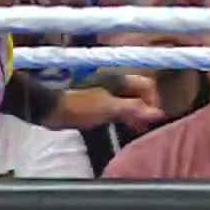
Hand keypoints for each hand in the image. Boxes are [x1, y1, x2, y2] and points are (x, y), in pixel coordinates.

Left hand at [51, 75, 165, 129]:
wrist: (50, 108)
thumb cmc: (79, 106)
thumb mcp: (108, 108)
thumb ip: (133, 108)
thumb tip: (159, 113)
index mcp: (120, 80)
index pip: (147, 86)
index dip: (153, 101)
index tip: (151, 119)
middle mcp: (116, 83)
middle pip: (140, 93)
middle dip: (146, 109)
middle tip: (144, 127)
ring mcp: (106, 92)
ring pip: (129, 101)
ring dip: (136, 114)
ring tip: (136, 129)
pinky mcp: (97, 102)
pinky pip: (118, 108)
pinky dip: (124, 116)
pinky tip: (122, 126)